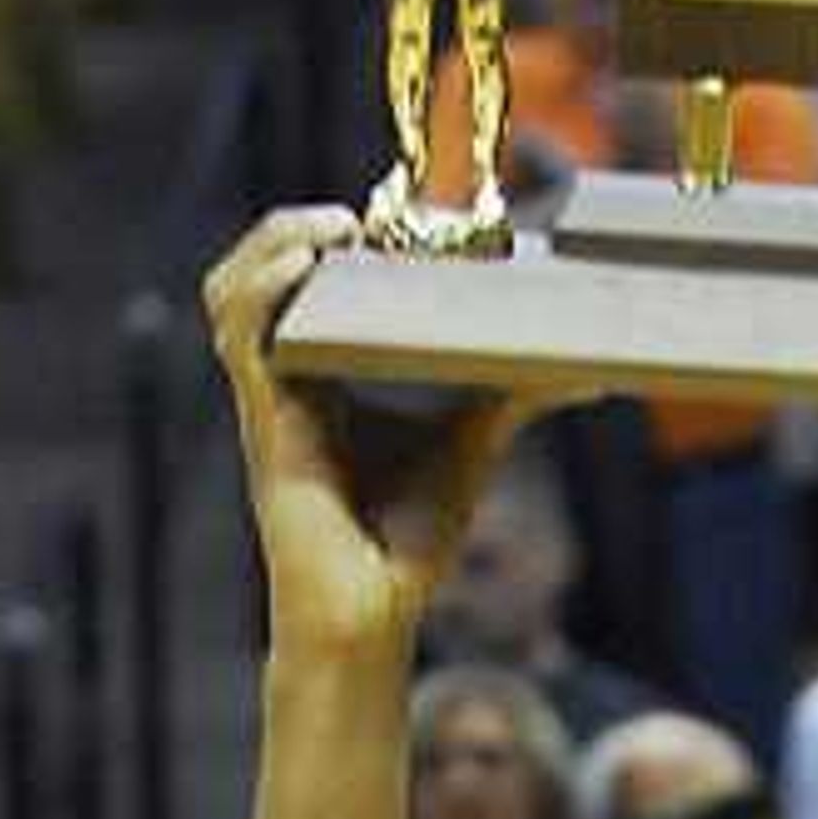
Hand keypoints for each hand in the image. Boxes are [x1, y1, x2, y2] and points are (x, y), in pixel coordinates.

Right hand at [200, 201, 530, 664]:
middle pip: (254, 271)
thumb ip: (514, 396)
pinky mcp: (264, 419)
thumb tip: (587, 371)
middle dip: (295, 224)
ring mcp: (266, 397)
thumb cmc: (408, 540)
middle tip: (361, 212)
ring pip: (230, 290)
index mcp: (320, 374)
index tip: (391, 206)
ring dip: (273, 241)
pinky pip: (240, 331)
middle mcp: (284, 378)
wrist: (373, 613)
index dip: (328, 231)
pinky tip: (309, 256)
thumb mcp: (473, 440)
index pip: (300, 279)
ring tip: (333, 225)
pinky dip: (265, 284)